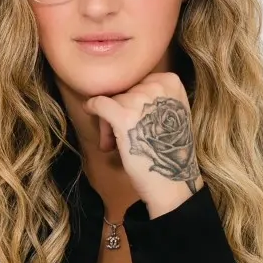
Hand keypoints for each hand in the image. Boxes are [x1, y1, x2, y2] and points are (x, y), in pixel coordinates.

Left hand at [84, 72, 203, 213]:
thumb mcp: (172, 113)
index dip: (133, 102)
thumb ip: (154, 96)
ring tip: (117, 144)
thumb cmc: (169, 151)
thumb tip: (123, 91)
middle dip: (121, 112)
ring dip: (110, 122)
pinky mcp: (123, 116)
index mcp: (171, 82)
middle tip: (124, 136)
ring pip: (112, 101)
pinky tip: (89, 110)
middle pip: (126, 91)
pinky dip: (92, 107)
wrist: (173, 180)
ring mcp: (140, 100)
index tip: (136, 122)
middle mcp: (157, 86)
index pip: (140, 83)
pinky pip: (99, 103)